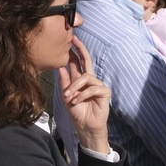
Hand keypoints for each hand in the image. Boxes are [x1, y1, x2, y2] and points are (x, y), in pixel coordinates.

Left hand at [59, 37, 111, 152]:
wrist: (85, 126)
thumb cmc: (77, 111)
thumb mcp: (66, 96)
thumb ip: (64, 82)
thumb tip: (60, 66)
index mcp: (80, 79)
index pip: (77, 62)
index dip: (74, 51)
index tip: (69, 40)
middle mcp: (90, 79)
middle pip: (87, 60)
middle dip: (80, 49)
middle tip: (74, 40)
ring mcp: (98, 85)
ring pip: (86, 77)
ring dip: (75, 87)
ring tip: (69, 97)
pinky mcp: (104, 92)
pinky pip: (93, 88)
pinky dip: (83, 95)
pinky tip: (76, 101)